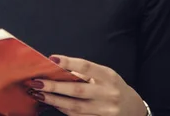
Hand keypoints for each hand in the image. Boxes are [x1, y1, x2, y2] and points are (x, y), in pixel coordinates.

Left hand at [25, 55, 145, 115]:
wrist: (133, 109)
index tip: (51, 59)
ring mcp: (104, 110)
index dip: (69, 63)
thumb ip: (85, 72)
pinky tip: (51, 103)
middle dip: (54, 86)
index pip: (87, 67)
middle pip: (77, 90)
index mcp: (108, 76)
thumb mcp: (104, 75)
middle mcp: (108, 94)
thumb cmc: (113, 86)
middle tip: (37, 82)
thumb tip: (57, 68)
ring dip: (54, 100)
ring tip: (38, 94)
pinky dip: (62, 109)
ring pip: (75, 106)